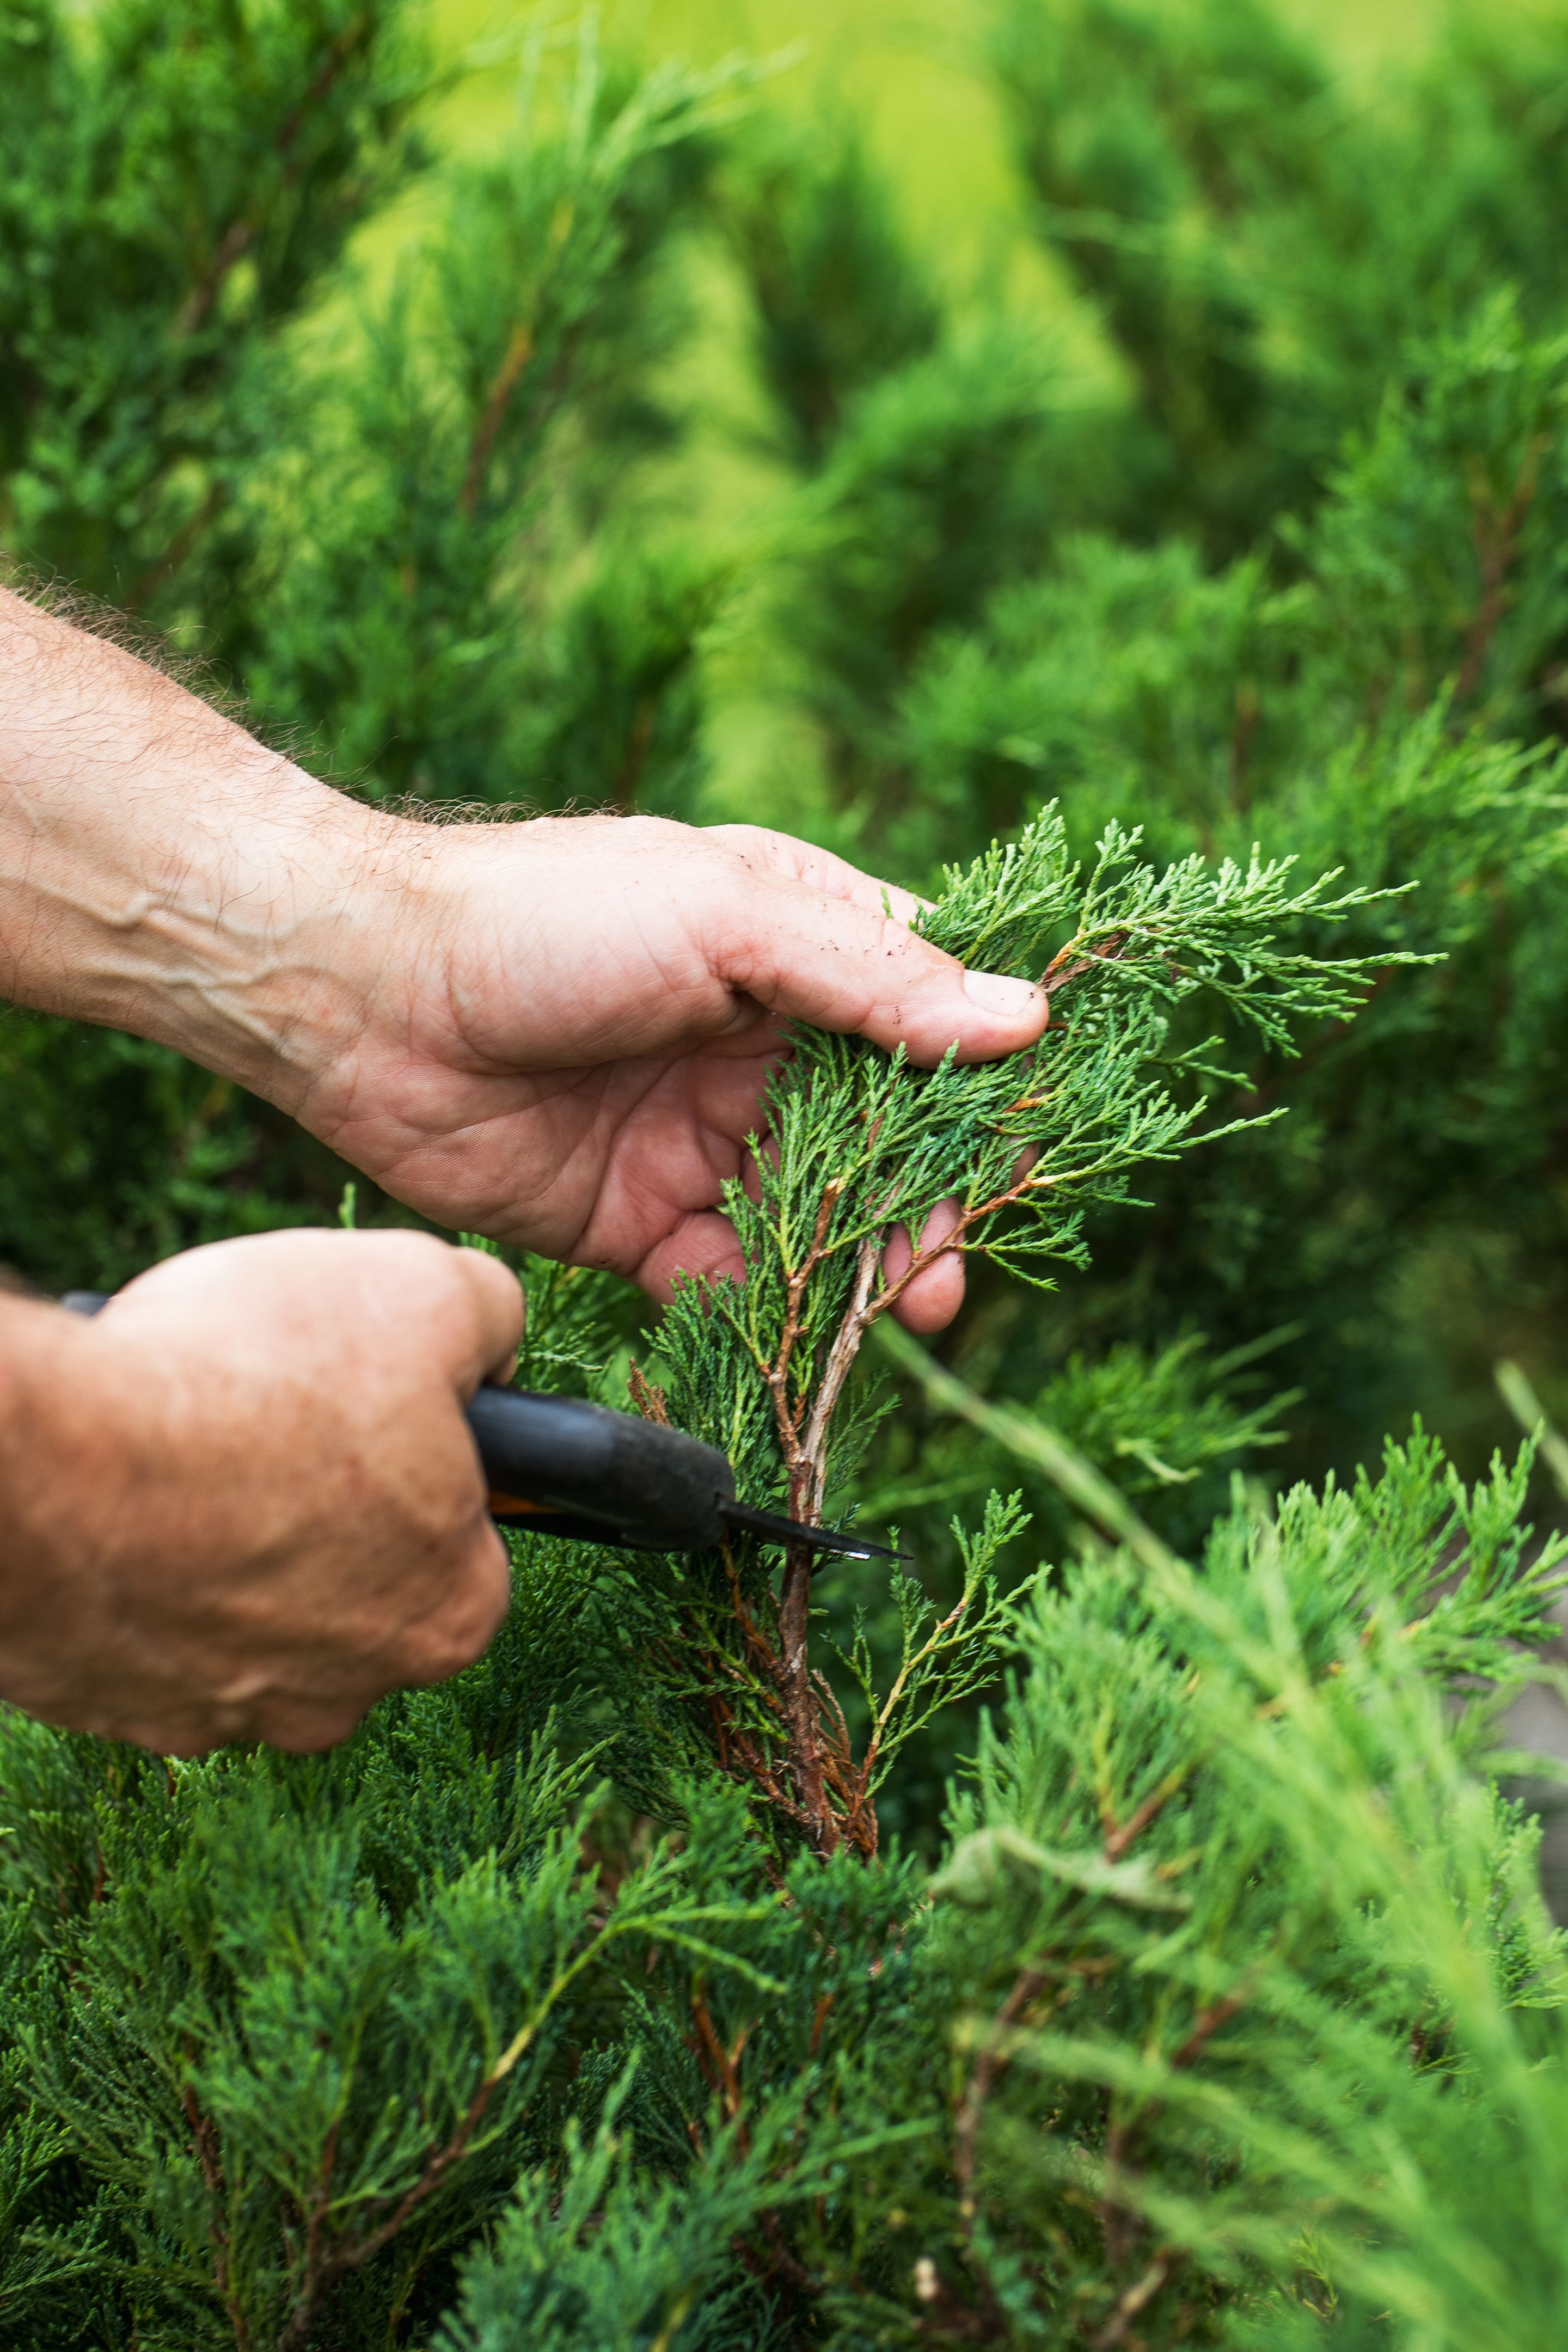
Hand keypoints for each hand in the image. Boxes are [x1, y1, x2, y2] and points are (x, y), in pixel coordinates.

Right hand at [0, 1231, 521, 1753]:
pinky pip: (150, 1622)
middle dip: (323, 1500)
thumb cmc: (249, 1381)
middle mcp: (345, 1693)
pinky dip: (141, 1562)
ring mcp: (220, 1710)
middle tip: (271, 1412)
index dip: (425, 1454)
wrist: (49, 1458)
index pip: (468, 1536)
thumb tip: (491, 1341)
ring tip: (187, 1444)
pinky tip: (122, 1492)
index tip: (370, 1402)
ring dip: (227, 1532)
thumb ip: (490, 1320)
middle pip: (359, 1580)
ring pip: (249, 1606)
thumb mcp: (425, 1291)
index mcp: (450, 1615)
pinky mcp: (114, 1702)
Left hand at [296, 815, 1049, 1332]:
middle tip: (954, 1264)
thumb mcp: (724, 916)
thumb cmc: (545, 917)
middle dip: (935, 1203)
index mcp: (796, 950)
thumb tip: (1026, 1018)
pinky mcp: (639, 1220)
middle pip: (888, 1140)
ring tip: (907, 1308)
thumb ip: (870, 977)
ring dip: (867, 1266)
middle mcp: (760, 1048)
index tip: (1038, 1146)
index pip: (929, 1018)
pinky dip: (766, 1307)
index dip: (987, 1083)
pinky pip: (727, 1279)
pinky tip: (791, 1327)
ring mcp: (702, 1137)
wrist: (362, 997)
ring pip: (820, 1219)